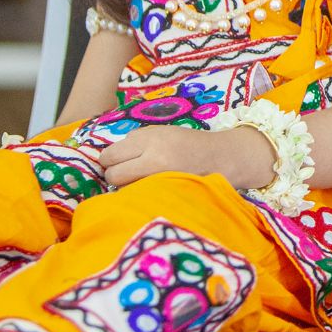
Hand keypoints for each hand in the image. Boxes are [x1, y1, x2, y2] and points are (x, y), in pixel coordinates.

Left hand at [98, 126, 273, 189]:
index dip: (111, 160)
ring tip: (144, 183)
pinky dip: (142, 196)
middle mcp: (153, 158)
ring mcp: (161, 179)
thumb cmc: (189, 144)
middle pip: (112, 175)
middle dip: (116, 176)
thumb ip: (136, 143)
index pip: (109, 155)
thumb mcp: (162, 133)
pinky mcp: (169, 194)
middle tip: (130, 175)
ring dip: (128, 188)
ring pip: (124, 190)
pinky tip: (153, 192)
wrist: (224, 157)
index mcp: (150, 138)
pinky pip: (141, 198)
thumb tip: (108, 161)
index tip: (121, 162)